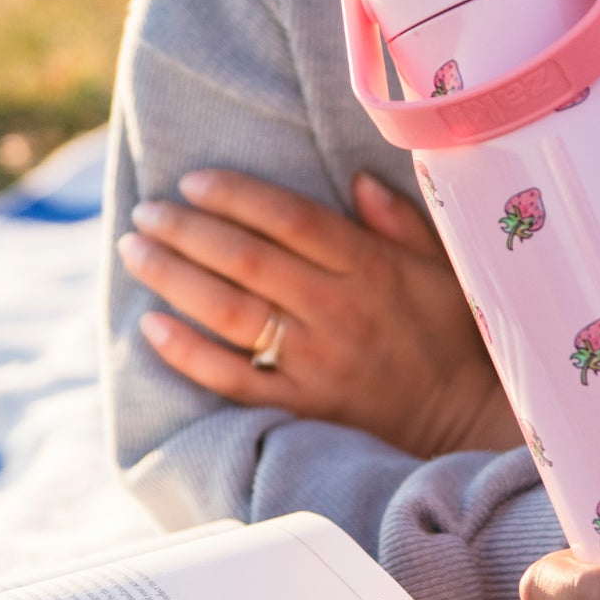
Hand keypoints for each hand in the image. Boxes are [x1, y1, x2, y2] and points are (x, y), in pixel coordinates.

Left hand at [121, 167, 523, 461]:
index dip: (236, 195)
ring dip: (174, 277)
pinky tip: (151, 326)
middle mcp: (337, 310)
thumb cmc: (451, 333)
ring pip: (230, 312)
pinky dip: (188, 353)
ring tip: (135, 251)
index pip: (290, 218)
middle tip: (146, 211)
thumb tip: (356, 178)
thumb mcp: (443, 264)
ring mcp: (315, 361)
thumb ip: (398, 220)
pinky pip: (232, 379)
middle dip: (187, 230)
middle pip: (247, 260)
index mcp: (369, 267)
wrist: (464, 421)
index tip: (192, 179)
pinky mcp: (301, 406)